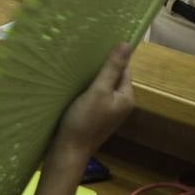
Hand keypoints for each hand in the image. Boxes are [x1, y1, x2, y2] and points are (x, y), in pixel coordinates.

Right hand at [52, 44, 133, 159]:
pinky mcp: (94, 116)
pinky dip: (86, 89)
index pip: (124, 70)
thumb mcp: (98, 91)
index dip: (112, 58)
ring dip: (91, 78)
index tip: (97, 46)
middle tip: (84, 54)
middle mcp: (120, 104)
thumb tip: (127, 44)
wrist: (68, 151)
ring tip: (78, 66)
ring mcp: (107, 111)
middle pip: (113, 77)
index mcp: (126, 98)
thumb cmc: (84, 120)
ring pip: (102, 87)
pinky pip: (93, 96)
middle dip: (100, 67)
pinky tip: (74, 83)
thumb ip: (112, 68)